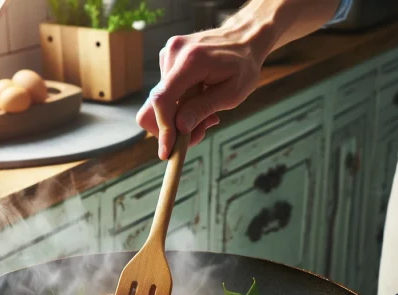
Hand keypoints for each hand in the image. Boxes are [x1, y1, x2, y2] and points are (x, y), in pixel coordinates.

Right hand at [136, 24, 266, 158]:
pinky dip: (180, 106)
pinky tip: (199, 102)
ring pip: (160, 102)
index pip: (163, 99)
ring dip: (180, 117)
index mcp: (191, 60)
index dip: (163, 129)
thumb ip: (204, 109)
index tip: (167, 152)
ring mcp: (167, 55)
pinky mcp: (166, 59)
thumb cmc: (243, 66)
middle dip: (171, 127)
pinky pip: (165, 93)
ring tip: (207, 116)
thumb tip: (180, 128)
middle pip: (155, 104)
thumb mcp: (232, 93)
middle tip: (199, 133)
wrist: (243, 39)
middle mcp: (173, 54)